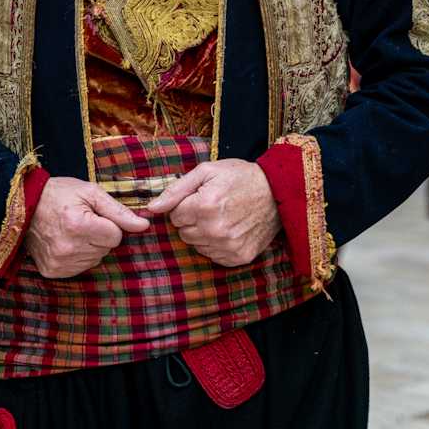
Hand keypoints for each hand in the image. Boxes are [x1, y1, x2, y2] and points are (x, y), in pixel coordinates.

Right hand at [25, 177, 149, 278]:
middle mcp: (68, 248)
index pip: (115, 236)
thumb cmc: (61, 194)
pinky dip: (78, 256)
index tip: (93, 214)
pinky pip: (80, 268)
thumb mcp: (91, 192)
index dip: (109, 223)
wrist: (25, 204)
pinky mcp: (52, 271)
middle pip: (106, 249)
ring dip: (89, 247)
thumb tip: (144, 225)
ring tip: (72, 230)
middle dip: (100, 235)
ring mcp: (58, 262)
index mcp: (78, 225)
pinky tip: (65, 242)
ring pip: (95, 260)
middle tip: (82, 220)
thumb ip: (119, 211)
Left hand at [146, 159, 280, 267]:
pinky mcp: (238, 258)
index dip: (185, 205)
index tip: (201, 197)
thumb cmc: (239, 177)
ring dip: (204, 233)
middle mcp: (214, 230)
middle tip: (212, 206)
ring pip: (196, 245)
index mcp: (204, 206)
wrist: (277, 191)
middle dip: (192, 219)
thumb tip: (151, 208)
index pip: (174, 216)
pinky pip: (212, 256)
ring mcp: (228, 247)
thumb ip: (175, 190)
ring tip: (223, 216)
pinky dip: (216, 244)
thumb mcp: (206, 171)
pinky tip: (230, 229)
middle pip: (183, 233)